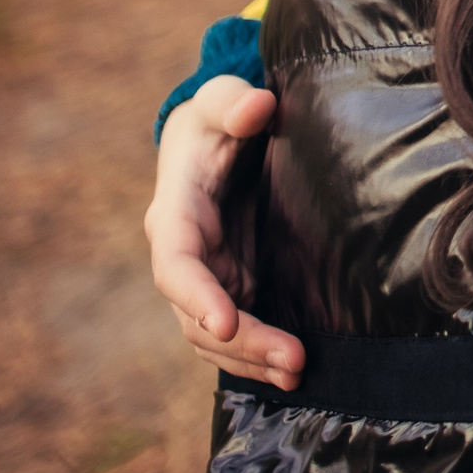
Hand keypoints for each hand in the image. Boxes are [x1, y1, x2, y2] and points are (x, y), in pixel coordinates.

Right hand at [143, 74, 304, 388]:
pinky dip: (257, 356)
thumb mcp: (219, 99)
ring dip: (252, 359)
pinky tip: (292, 371)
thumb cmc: (219, 116)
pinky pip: (237, 333)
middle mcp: (185, 255)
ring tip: (297, 372)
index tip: (225, 324)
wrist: (220, 137)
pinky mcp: (234, 285)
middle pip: (199, 315)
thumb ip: (233, 101)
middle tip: (293, 360)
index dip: (197, 296)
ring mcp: (209, 276)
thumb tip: (257, 107)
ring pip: (215, 336)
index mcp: (175, 213)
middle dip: (242, 342)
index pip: (176, 264)